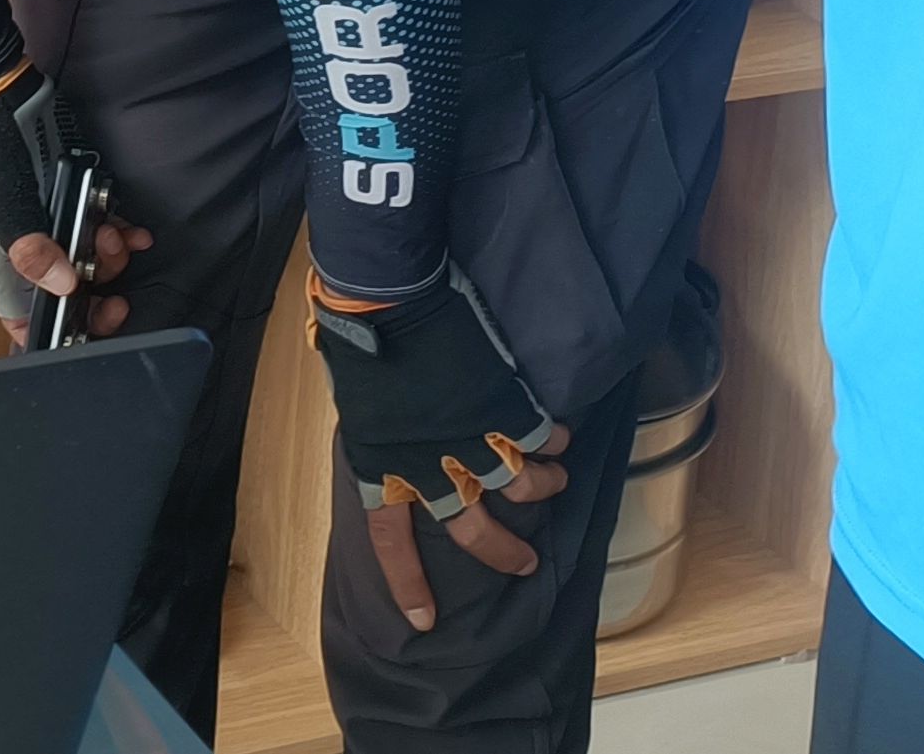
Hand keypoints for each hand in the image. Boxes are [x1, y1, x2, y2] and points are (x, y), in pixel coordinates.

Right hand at [0, 63, 149, 338]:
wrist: (0, 90)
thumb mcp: (3, 205)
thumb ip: (30, 248)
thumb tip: (64, 286)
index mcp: (3, 259)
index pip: (23, 313)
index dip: (50, 333)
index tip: (78, 336)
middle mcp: (32, 245)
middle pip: (68, 293)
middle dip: (95, 299)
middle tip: (114, 298)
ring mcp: (57, 220)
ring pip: (93, 260)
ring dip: (112, 259)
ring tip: (115, 239)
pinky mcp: (79, 195)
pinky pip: (108, 226)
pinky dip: (124, 233)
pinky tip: (134, 231)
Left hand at [312, 281, 566, 627]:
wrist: (392, 300)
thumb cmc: (367, 343)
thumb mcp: (366, 407)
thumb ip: (390, 440)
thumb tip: (412, 450)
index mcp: (383, 470)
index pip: (390, 542)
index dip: (407, 583)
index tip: (423, 622)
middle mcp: (431, 470)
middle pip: (475, 533)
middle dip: (506, 555)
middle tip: (527, 566)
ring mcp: (474, 444)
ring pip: (527, 487)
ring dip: (546, 487)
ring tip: (554, 479)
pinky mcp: (508, 413)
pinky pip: (545, 441)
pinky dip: (556, 442)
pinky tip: (558, 434)